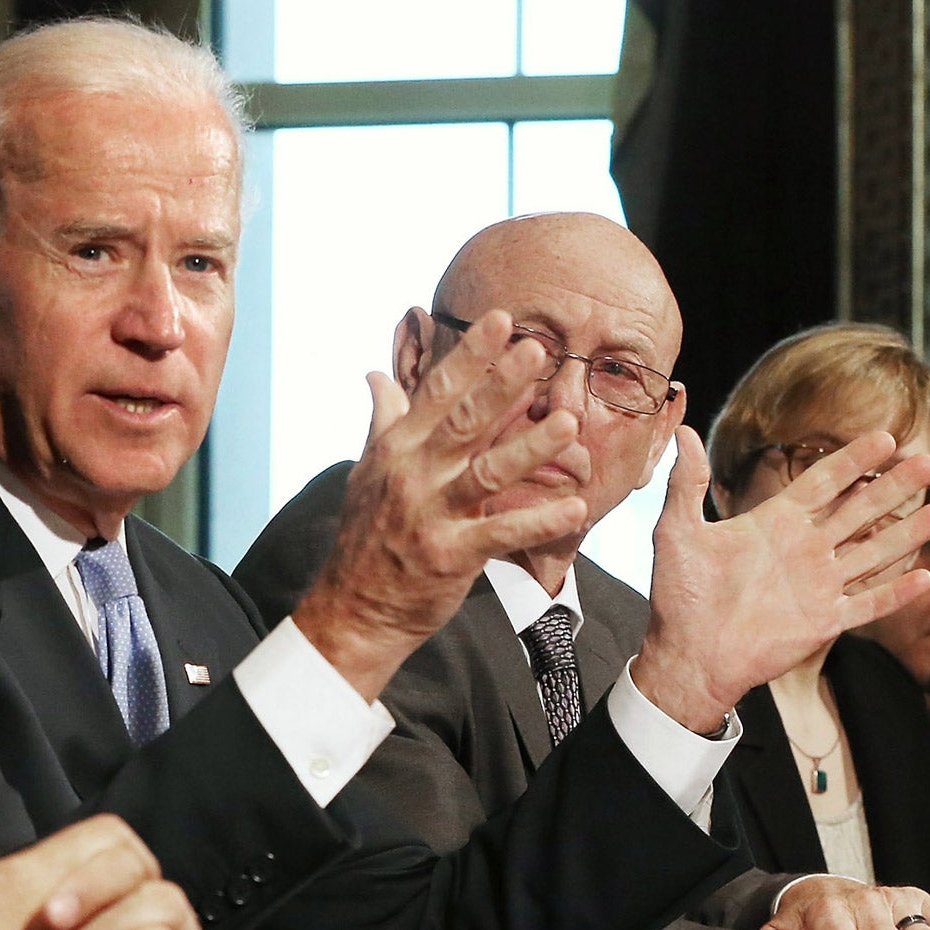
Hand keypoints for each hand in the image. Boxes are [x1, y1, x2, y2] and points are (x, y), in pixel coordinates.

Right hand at [291, 312, 588, 699]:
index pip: (437, 391)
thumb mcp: (367, 472)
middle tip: (539, 347)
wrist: (353, 609)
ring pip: (486, 473)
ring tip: (567, 422)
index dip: (471, 355)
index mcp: (396, 450)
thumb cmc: (367, 538)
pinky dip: (539, 523)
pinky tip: (576, 509)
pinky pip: (500, 535)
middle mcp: (413, 475)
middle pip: (464, 421)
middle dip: (502, 383)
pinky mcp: (451, 556)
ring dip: (529, 448)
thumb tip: (374, 375)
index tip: (501, 319)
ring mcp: (431, 515)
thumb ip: (382, 421)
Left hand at [635, 430, 929, 731]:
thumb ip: (687, 483)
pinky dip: (894, 592)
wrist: (687, 654)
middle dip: (893, 487)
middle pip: (859, 510)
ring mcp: (817, 586)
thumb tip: (683, 430)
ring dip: (906, 533)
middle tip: (928, 461)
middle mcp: (803, 550)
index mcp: (774, 524)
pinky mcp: (824, 621)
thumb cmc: (678, 595)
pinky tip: (924, 576)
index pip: (823, 482)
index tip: (885, 437)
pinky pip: (867, 604)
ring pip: (873, 553)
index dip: (853, 460)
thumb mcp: (677, 532)